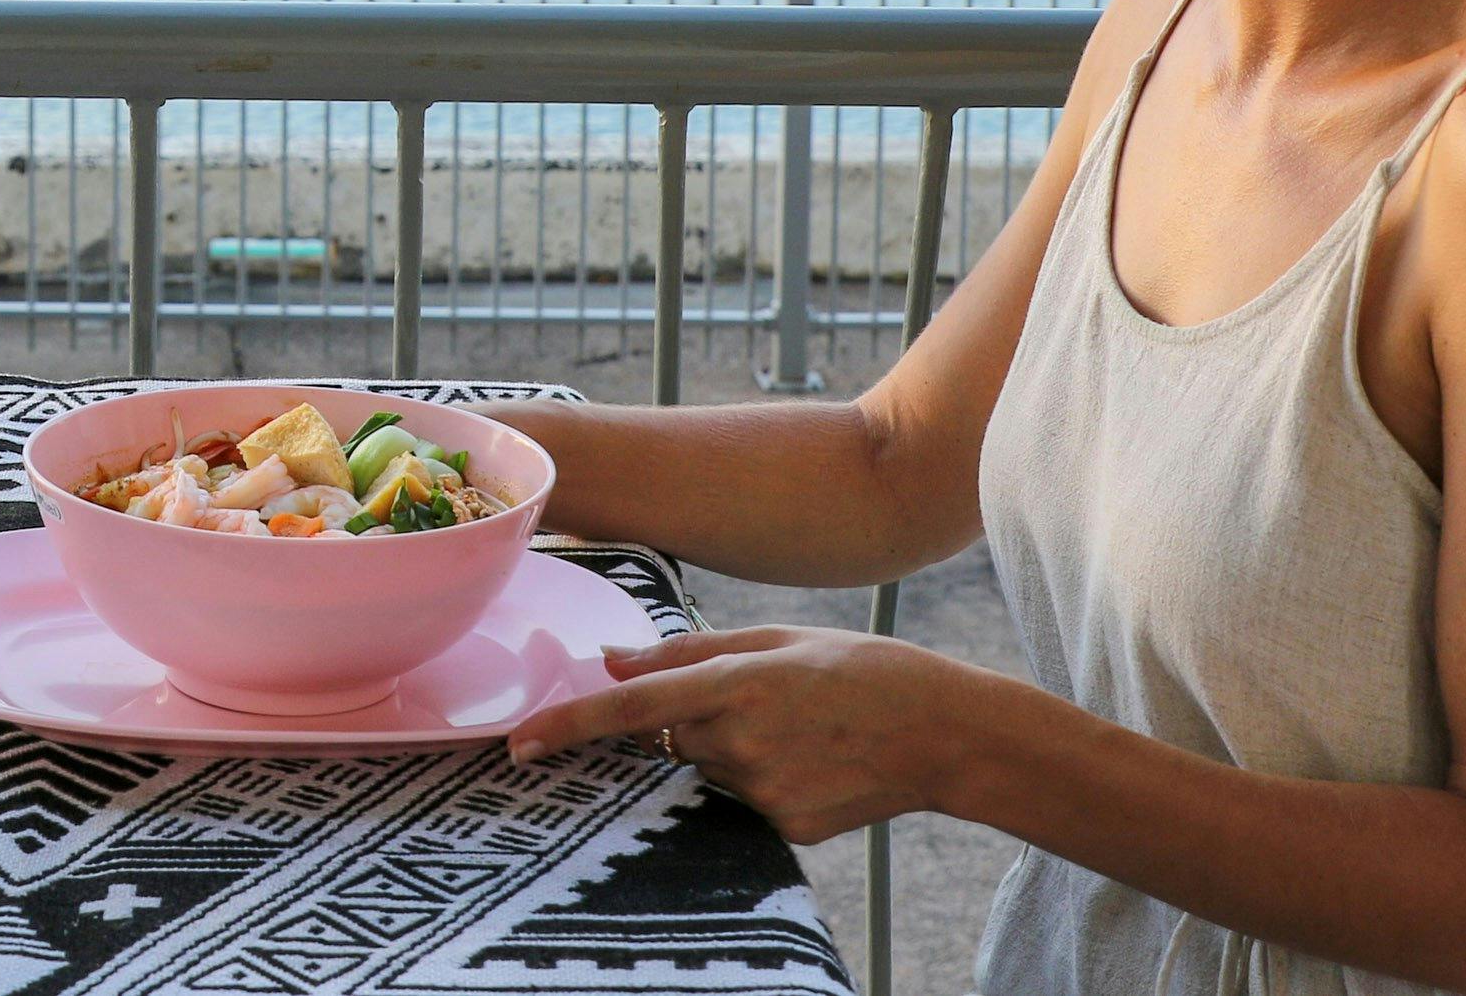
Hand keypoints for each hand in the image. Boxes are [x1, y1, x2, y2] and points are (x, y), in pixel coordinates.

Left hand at [504, 626, 977, 844]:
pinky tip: (813, 758)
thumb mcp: (776, 638)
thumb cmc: (862, 670)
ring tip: (798, 727)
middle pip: (670, 738)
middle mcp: (741, 742)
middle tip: (760, 700)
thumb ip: (687, 652)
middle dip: (690, 721)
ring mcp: (764, 791)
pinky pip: (743, 800)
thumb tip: (611, 661)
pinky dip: (763, 778)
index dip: (568, 726)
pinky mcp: (785, 827)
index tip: (519, 744)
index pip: (629, 710)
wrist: (945, 733)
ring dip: (729, 748)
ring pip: (708, 769)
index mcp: (735, 683)